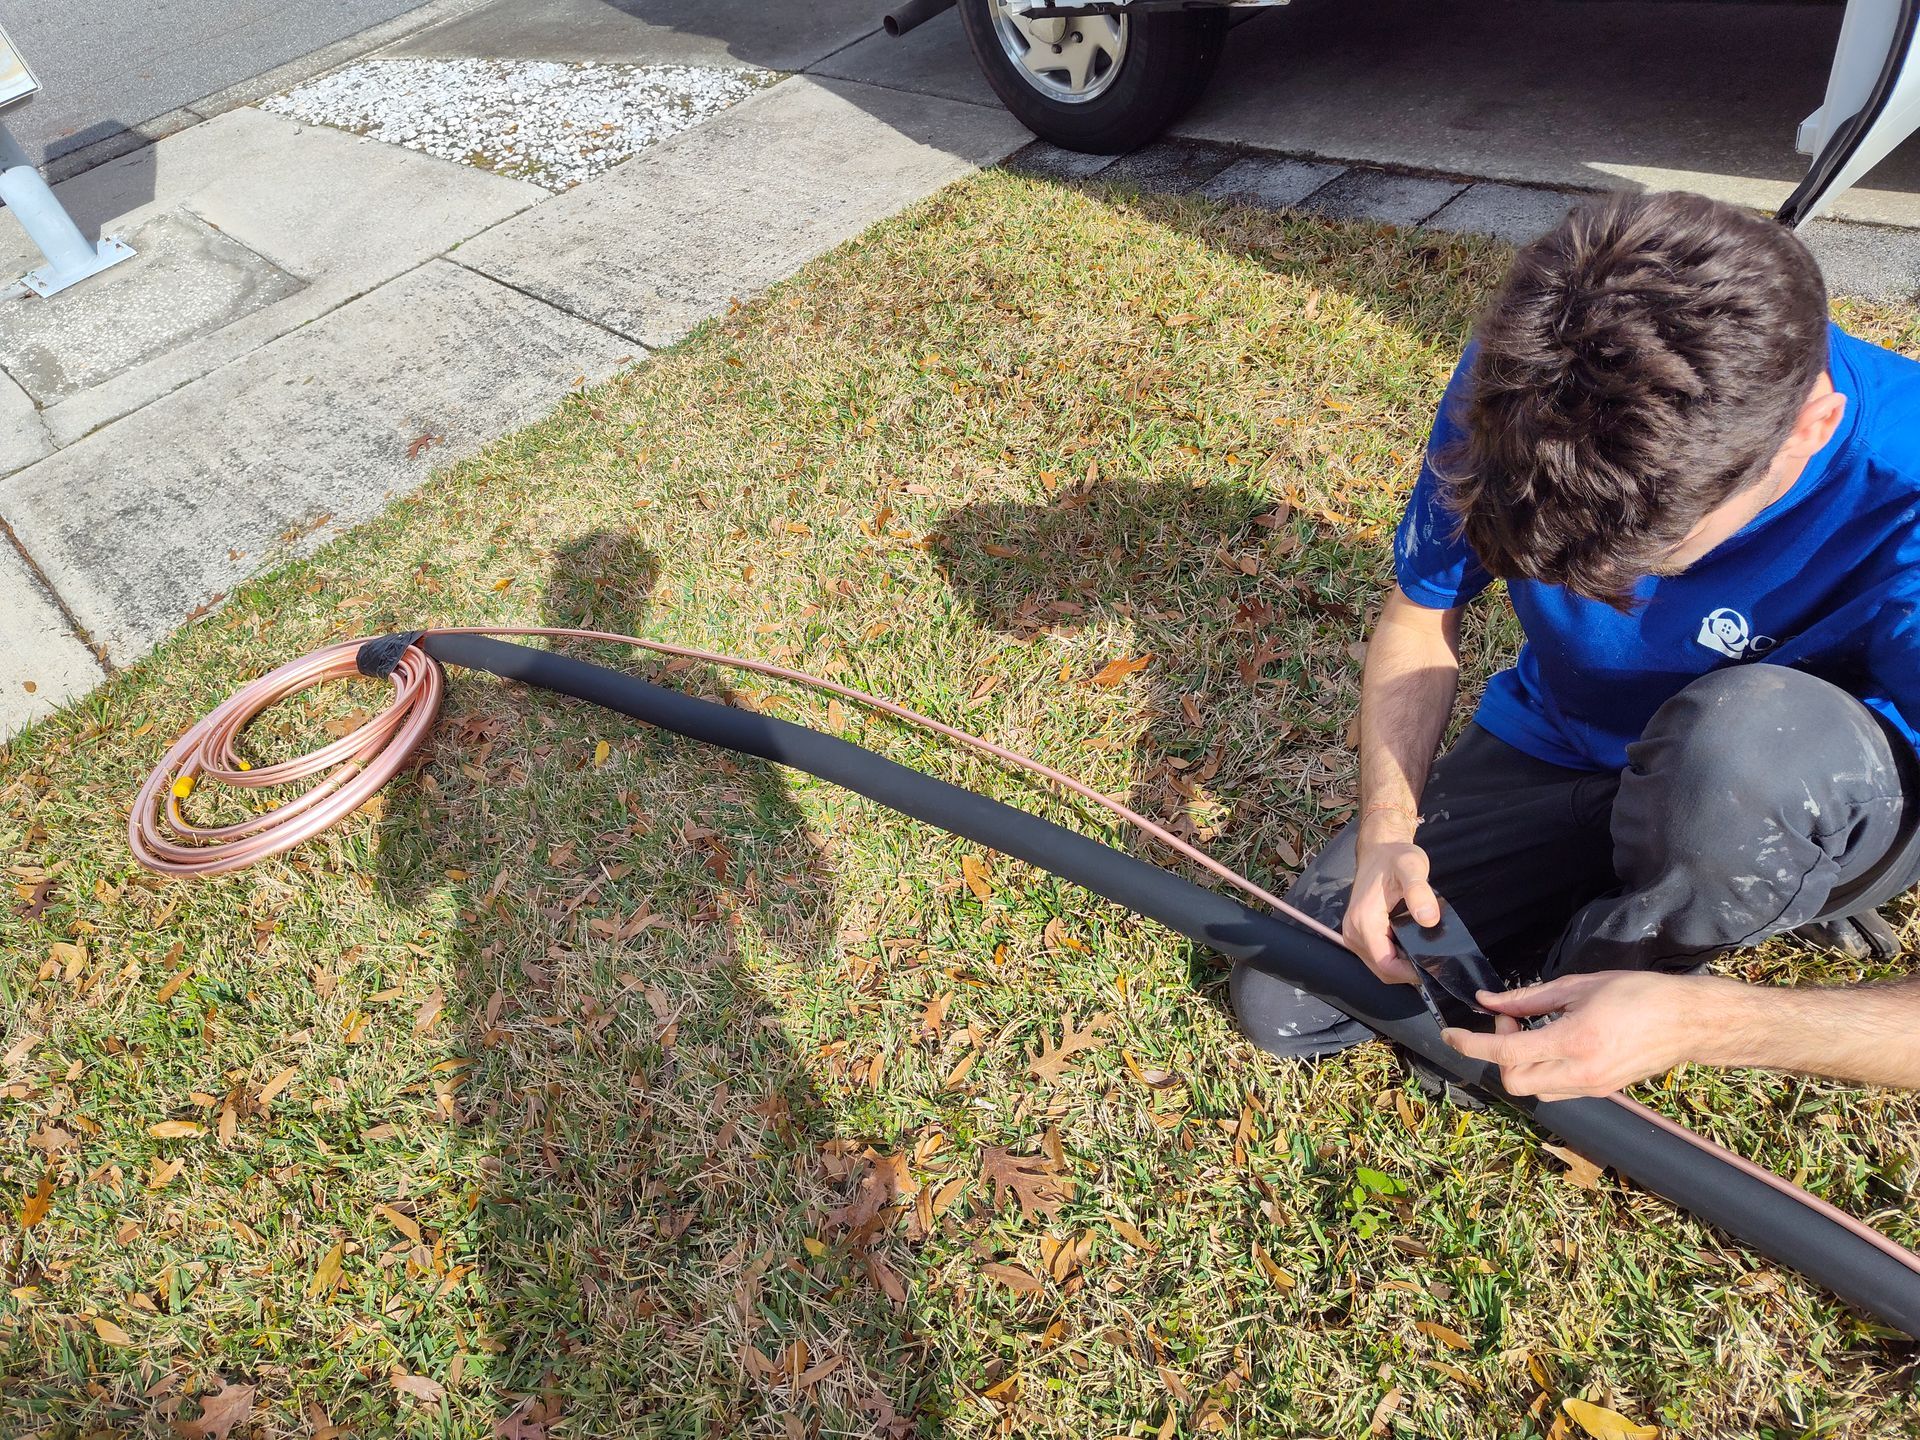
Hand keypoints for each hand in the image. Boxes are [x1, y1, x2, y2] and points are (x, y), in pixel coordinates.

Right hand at [1342, 821, 1438, 984]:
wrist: (1379, 850)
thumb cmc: (1394, 857)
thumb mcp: (1411, 867)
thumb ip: (1419, 892)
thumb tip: (1428, 918)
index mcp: (1363, 921)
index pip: (1386, 966)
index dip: (1410, 973)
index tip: (1433, 965)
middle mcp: (1352, 932)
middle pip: (1383, 971)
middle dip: (1407, 971)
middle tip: (1432, 958)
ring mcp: (1352, 935)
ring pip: (1380, 967)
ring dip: (1401, 966)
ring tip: (1422, 951)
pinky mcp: (1357, 934)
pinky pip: (1377, 957)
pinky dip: (1394, 958)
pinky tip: (1409, 945)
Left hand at [1439, 971, 1701, 1099]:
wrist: (1689, 1022)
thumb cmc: (1639, 994)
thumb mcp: (1578, 986)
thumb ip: (1528, 998)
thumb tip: (1489, 1002)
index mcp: (1574, 1042)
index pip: (1506, 1053)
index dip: (1471, 1044)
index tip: (1451, 1034)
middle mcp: (1581, 1073)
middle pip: (1513, 1079)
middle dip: (1498, 1052)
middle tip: (1510, 1021)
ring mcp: (1592, 1087)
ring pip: (1533, 1088)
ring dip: (1519, 1063)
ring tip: (1531, 1031)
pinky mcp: (1601, 1091)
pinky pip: (1556, 1088)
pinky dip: (1541, 1069)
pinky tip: (1550, 1043)